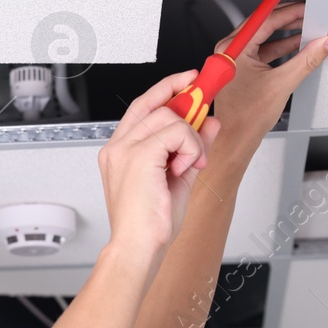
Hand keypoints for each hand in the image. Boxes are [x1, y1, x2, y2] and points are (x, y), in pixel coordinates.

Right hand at [98, 71, 220, 261]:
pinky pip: (177, 132)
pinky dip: (191, 148)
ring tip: (189, 165)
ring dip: (191, 139)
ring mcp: (124, 149)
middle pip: (156, 105)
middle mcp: (117, 146)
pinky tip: (185, 168)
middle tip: (204, 113)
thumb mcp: (180, 177)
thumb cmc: (150, 224)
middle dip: (186, 105)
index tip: (189, 80)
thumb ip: (193, 147)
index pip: (143, 106)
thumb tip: (209, 122)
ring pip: (170, 117)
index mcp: (120, 151)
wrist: (138, 247)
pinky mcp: (138, 155)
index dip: (167, 89)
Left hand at [210, 0, 327, 149]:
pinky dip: (280, 46)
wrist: (236, 138)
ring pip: (263, 36)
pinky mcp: (240, 67)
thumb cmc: (246, 118)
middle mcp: (229, 50)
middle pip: (263, 24)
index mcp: (233, 49)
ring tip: (308, 29)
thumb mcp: (283, 83)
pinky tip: (297, 45)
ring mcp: (233, 58)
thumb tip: (326, 43)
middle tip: (310, 15)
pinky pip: (262, 49)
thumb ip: (309, 59)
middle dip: (290, 18)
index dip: (290, 10)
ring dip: (286, 33)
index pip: (265, 18)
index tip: (307, 7)